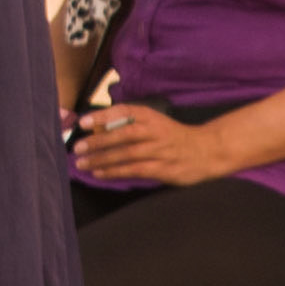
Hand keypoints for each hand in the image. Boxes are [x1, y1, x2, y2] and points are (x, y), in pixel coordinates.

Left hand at [71, 104, 231, 187]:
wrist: (207, 150)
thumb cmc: (172, 137)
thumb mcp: (154, 122)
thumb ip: (130, 124)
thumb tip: (97, 129)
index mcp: (151, 116)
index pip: (123, 111)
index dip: (102, 116)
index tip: (83, 122)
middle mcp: (155, 131)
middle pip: (123, 134)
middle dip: (98, 141)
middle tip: (78, 147)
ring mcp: (160, 150)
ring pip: (127, 154)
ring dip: (102, 159)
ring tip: (83, 163)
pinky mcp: (163, 168)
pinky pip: (135, 170)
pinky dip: (116, 171)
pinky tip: (100, 173)